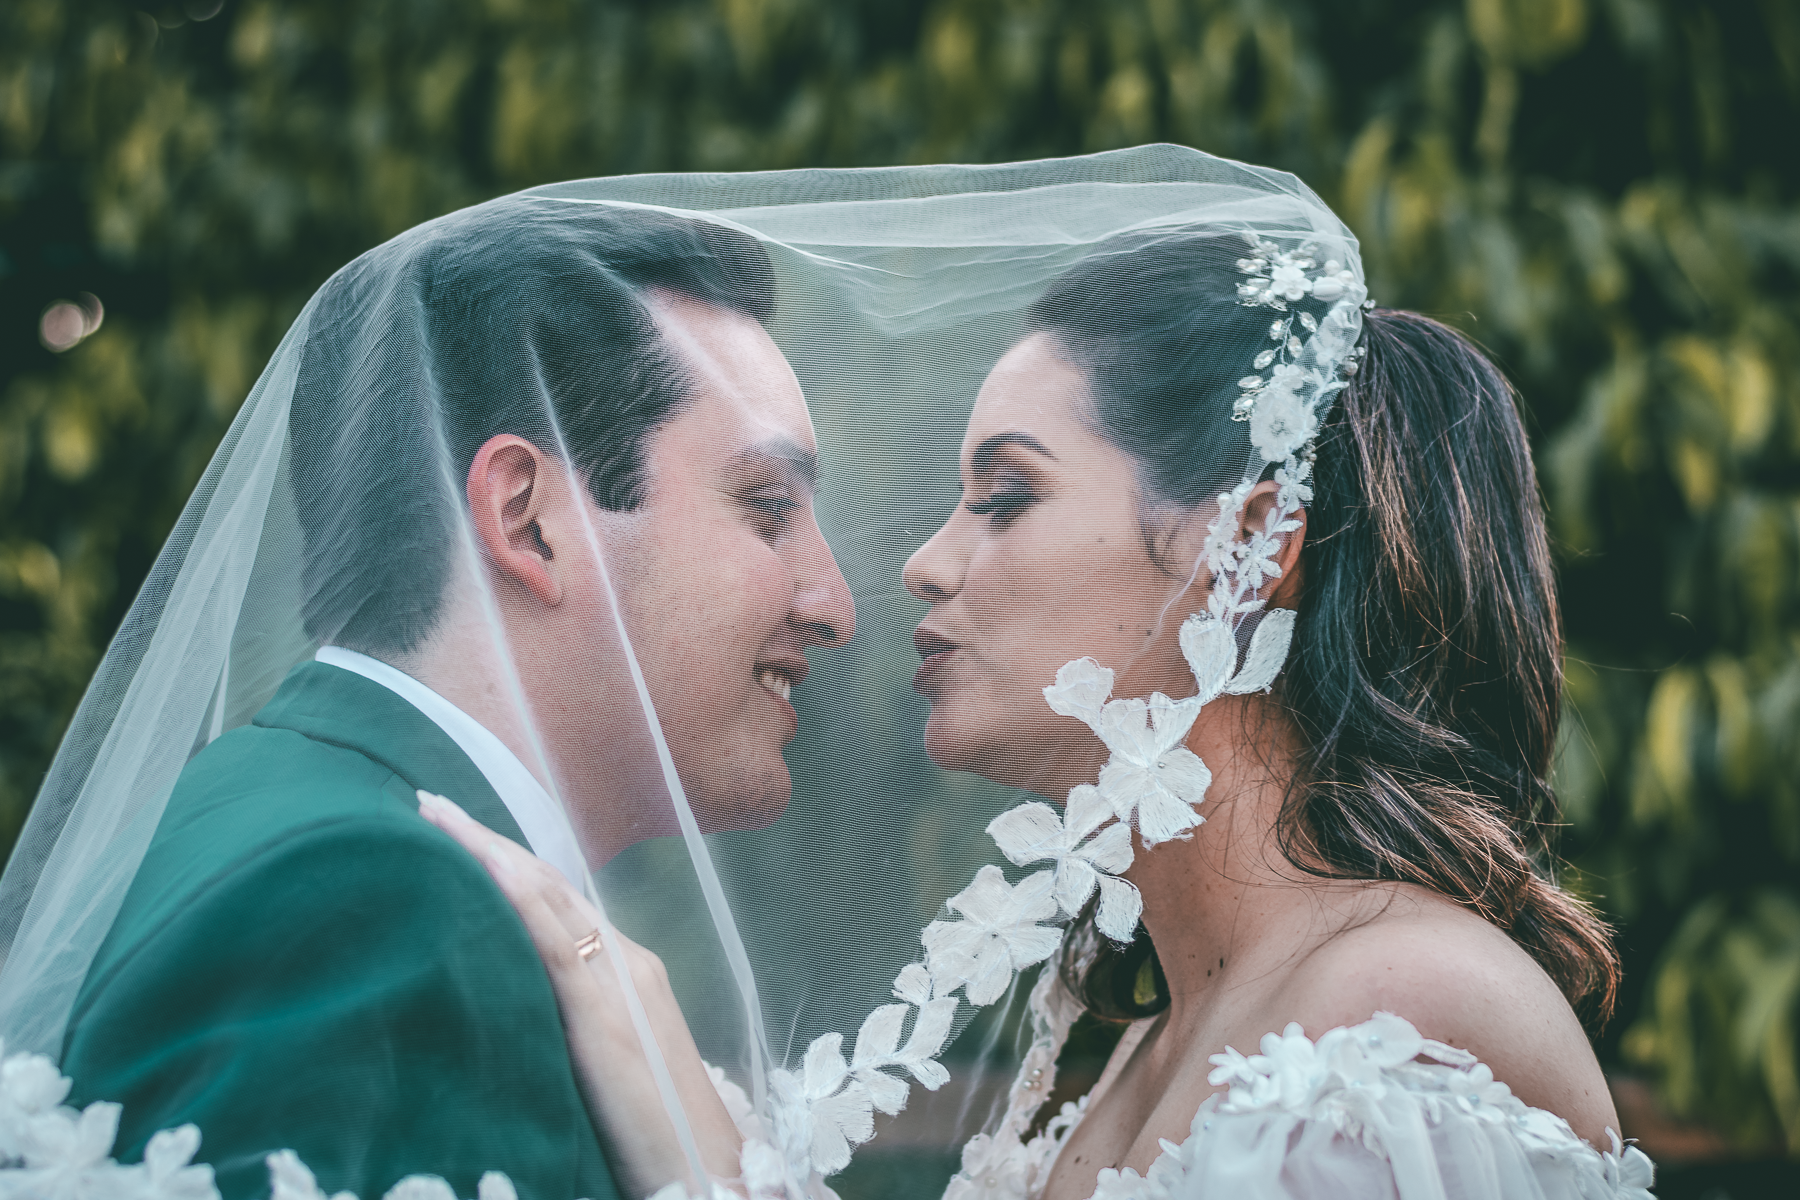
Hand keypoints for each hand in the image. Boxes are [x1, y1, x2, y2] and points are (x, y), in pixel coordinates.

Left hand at [417, 790, 744, 1197]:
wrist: (711, 1172)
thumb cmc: (657, 1136)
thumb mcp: (604, 1067)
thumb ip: (568, 1028)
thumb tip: (512, 1008)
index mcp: (628, 973)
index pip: (559, 902)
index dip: (509, 862)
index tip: (455, 830)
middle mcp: (628, 961)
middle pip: (549, 885)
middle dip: (490, 841)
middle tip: (431, 804)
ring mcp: (622, 981)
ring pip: (548, 897)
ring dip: (490, 852)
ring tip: (438, 817)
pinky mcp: (606, 1013)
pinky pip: (556, 940)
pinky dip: (517, 896)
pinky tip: (481, 869)